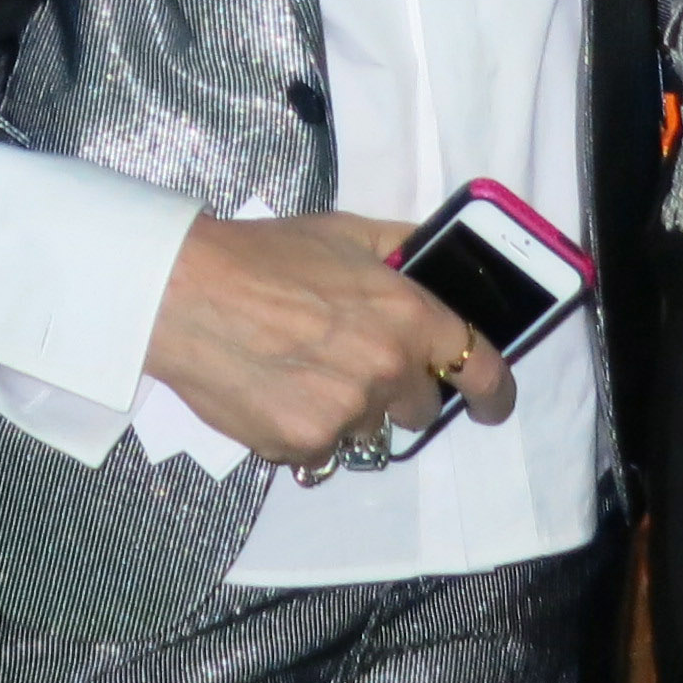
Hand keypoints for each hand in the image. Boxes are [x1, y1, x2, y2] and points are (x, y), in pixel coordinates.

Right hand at [139, 213, 514, 468]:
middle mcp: (387, 371)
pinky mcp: (304, 445)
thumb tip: (437, 258)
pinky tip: (275, 390)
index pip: (482, 371)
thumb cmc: (265, 255)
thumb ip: (402, 248)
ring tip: (300, 369)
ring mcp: (346, 414)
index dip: (493, 393)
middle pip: (420, 408)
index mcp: (408, 316)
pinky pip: (321, 449)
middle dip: (396, 389)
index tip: (489, 402)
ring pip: (367, 429)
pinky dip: (306, 428)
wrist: (189, 294)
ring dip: (348, 409)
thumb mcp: (345, 233)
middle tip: (351, 359)